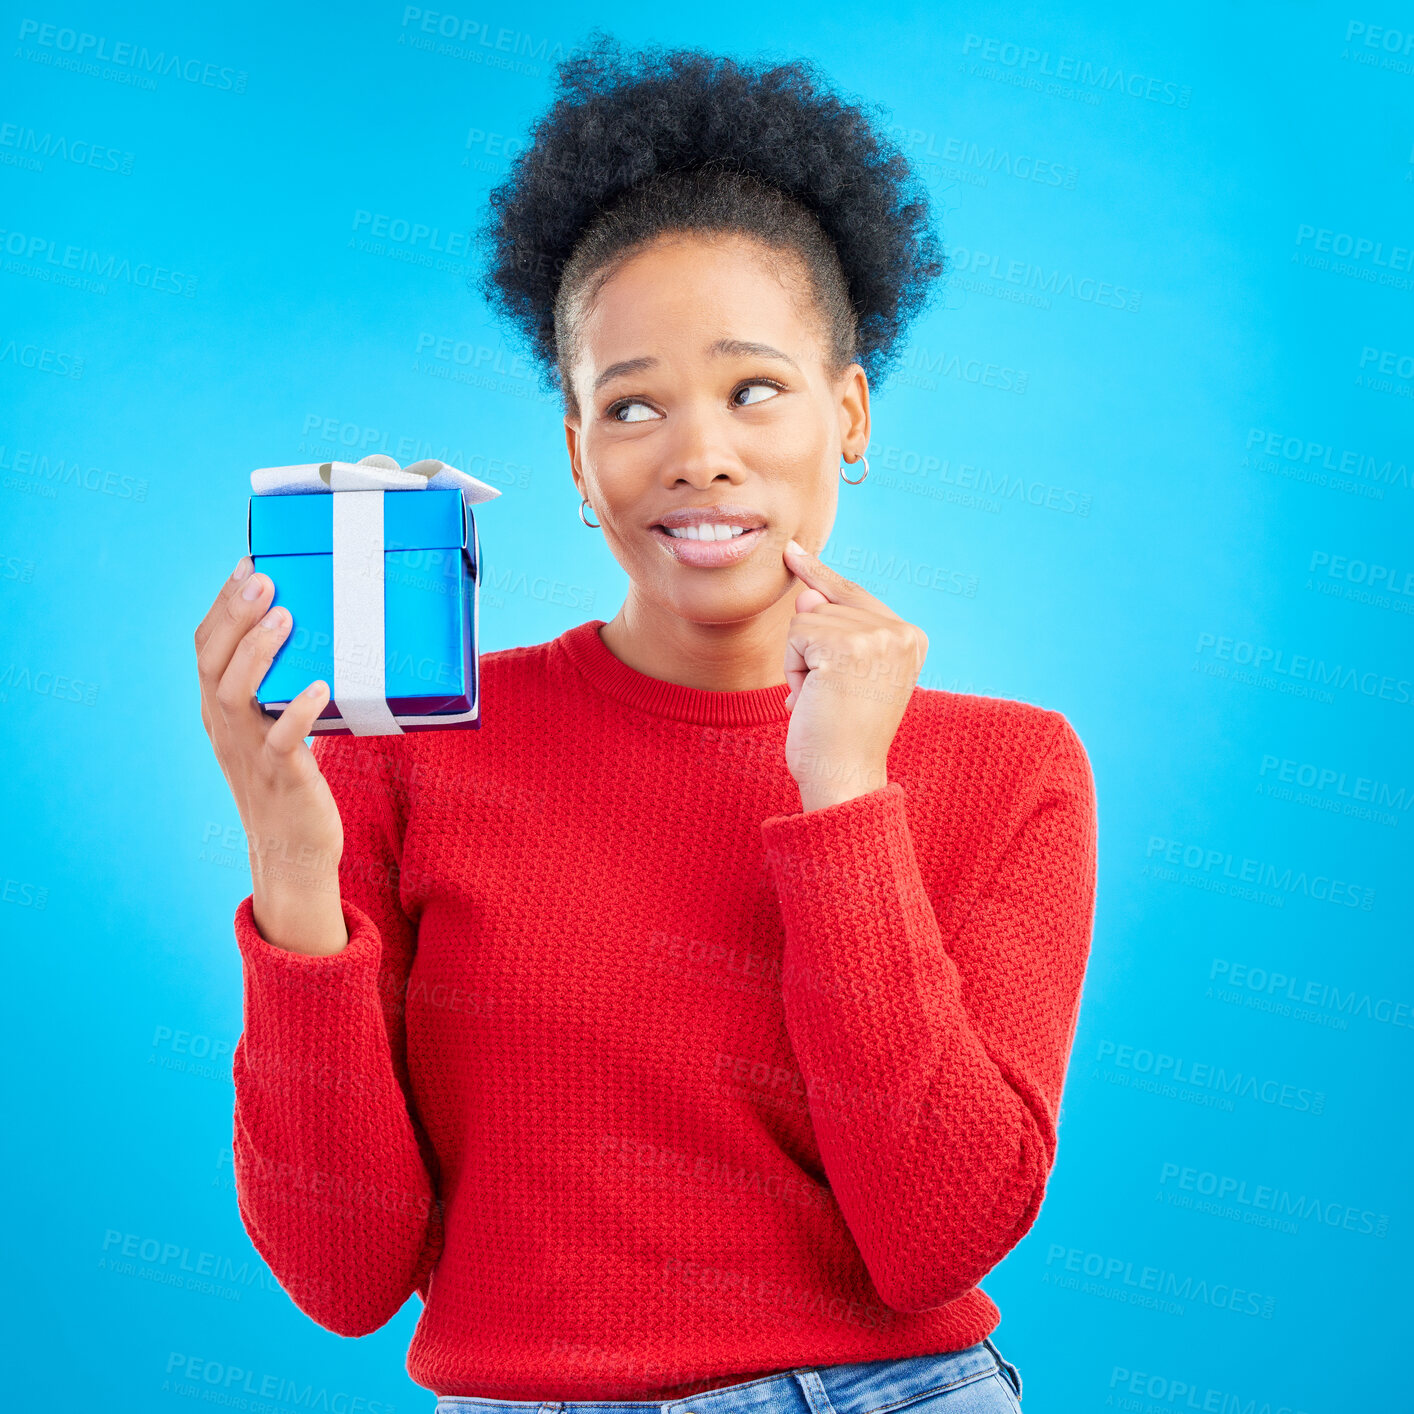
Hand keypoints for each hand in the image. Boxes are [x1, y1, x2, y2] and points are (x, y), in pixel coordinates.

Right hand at [194, 557, 347, 954]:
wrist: (293, 855)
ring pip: (235, 696)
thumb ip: (279, 689)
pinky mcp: (282, 778)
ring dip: (259, 652)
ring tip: (286, 617)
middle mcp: (225, 729)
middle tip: (264, 578)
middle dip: (235, 615)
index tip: (247, 565)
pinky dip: (298, 712)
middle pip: (213, 663)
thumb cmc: (291, 784)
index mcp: (219, 713)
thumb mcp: (274, 729)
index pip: (205, 649)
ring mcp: (250, 753)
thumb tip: (313, 635)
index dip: (222, 606)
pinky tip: (319, 687)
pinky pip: (283, 741)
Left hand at [781, 539, 927, 811]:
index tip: (794, 552)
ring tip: (823, 701)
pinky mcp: (848, 645)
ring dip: (800, 664)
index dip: (821, 577)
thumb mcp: (839, 674)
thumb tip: (807, 594)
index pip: (855, 596)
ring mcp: (878, 637)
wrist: (843, 777)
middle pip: (825, 606)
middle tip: (828, 698)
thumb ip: (831, 629)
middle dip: (810, 652)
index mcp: (911, 639)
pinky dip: (793, 669)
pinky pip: (796, 635)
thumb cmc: (838, 734)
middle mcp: (902, 632)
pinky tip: (813, 699)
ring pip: (806, 620)